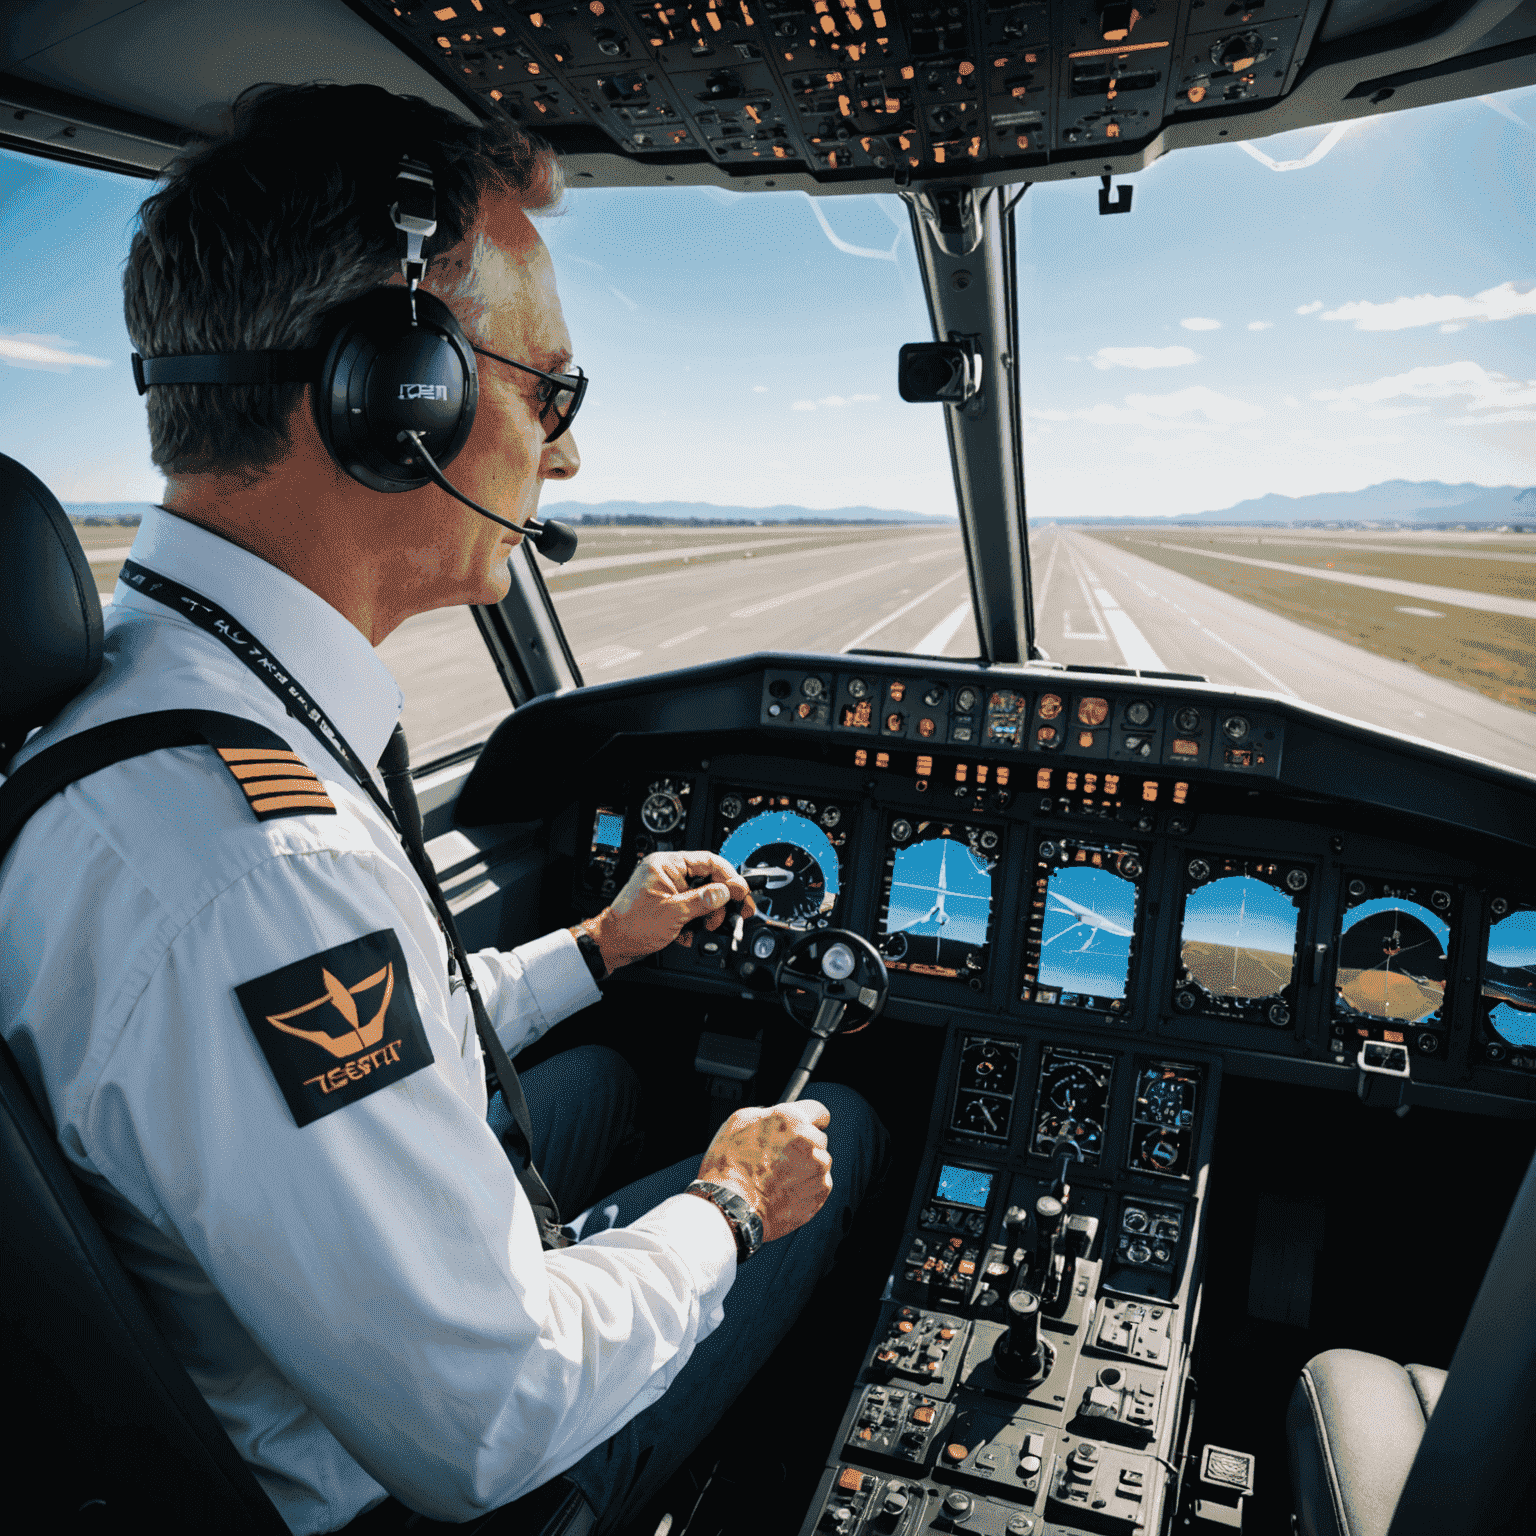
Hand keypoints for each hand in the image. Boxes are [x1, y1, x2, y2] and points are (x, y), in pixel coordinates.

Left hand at [576, 851, 754, 973]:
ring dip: (708, 914)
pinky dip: (695, 921)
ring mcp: (667, 888)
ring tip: (706, 927)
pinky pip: (691, 907)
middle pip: (708, 879)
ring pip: (702, 896)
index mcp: (667, 864)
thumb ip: (703, 900)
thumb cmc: (632, 925)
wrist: (612, 944)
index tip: (741, 892)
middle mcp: (668, 872)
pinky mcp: (667, 903)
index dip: (729, 877)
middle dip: (719, 901)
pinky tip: (688, 932)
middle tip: (732, 914)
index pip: (709, 861)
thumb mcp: (674, 912)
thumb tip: (725, 891)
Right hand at [697, 1101, 832, 1243]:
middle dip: (804, 1146)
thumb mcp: (739, 1121)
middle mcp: (811, 1141)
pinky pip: (818, 1184)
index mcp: (793, 1119)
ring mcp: (818, 1168)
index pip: (819, 1112)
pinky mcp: (819, 1192)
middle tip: (780, 1158)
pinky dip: (806, 1187)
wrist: (731, 1205)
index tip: (803, 1128)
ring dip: (806, 1167)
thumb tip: (774, 1117)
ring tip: (780, 1178)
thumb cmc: (730, 1164)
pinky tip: (784, 1190)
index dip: (809, 1120)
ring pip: (819, 1163)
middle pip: (818, 1139)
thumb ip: (767, 1114)